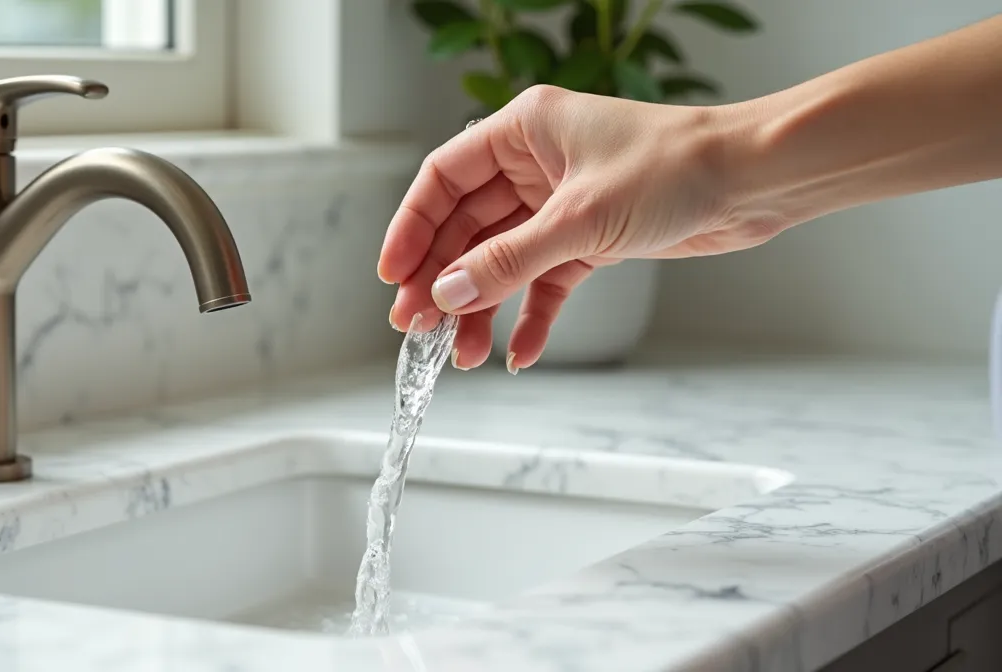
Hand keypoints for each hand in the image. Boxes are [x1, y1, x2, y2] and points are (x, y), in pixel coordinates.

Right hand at [378, 85, 785, 371]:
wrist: (754, 182)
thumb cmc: (677, 167)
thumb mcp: (579, 218)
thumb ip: (507, 262)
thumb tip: (447, 294)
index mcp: (523, 131)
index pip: (443, 180)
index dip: (412, 228)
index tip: (393, 276)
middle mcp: (535, 165)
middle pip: (466, 228)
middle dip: (442, 280)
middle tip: (419, 328)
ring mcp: (561, 206)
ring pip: (501, 262)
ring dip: (480, 307)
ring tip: (463, 352)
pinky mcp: (590, 241)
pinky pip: (544, 284)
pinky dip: (530, 317)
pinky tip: (517, 353)